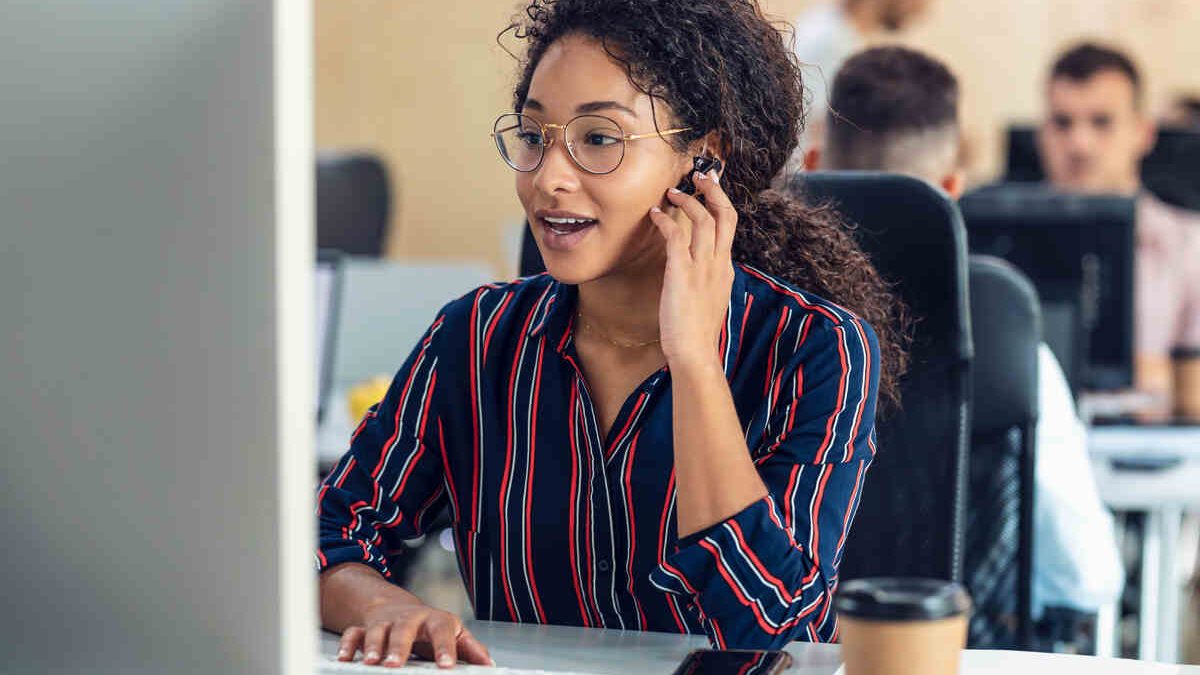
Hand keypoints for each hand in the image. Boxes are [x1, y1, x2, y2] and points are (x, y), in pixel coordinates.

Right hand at [336, 600, 491, 668]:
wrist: (400, 607)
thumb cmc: (430, 626)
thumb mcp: (453, 633)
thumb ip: (470, 649)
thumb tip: (489, 665)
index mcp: (435, 620)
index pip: (442, 632)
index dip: (444, 648)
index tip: (446, 666)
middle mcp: (410, 619)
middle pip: (404, 629)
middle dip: (399, 647)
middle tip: (395, 665)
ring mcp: (386, 623)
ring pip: (377, 631)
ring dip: (373, 646)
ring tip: (372, 663)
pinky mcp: (366, 628)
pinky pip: (353, 633)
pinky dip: (348, 645)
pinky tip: (345, 658)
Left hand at [650, 169, 736, 369]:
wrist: (695, 352)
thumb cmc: (697, 332)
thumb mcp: (708, 300)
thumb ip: (706, 281)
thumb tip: (696, 272)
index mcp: (726, 269)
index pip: (729, 226)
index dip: (720, 202)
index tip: (711, 187)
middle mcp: (720, 263)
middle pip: (726, 214)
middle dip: (714, 189)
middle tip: (701, 174)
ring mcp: (703, 267)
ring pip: (703, 219)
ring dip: (686, 200)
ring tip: (671, 192)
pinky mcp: (683, 273)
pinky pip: (676, 236)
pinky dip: (665, 220)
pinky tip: (654, 215)